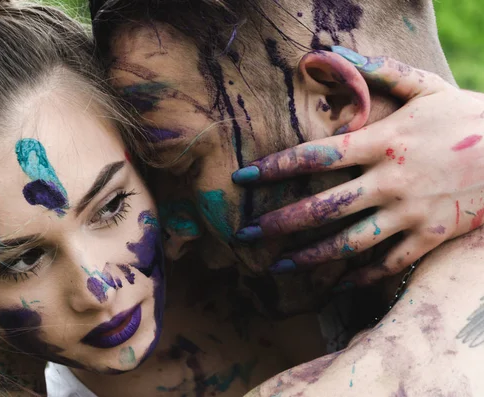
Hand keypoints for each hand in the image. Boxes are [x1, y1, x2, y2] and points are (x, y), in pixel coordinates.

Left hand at [232, 49, 483, 285]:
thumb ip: (379, 71)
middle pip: (322, 207)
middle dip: (279, 222)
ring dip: (310, 257)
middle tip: (245, 233)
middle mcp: (390, 180)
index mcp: (383, 142)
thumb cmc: (468, 116)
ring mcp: (410, 212)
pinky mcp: (431, 236)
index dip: (274, 168)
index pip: (315, 156)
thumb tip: (331, 54)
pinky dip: (362, 275)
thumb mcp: (426, 86)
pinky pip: (389, 263)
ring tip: (278, 266)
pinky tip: (337, 284)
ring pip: (349, 242)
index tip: (243, 179)